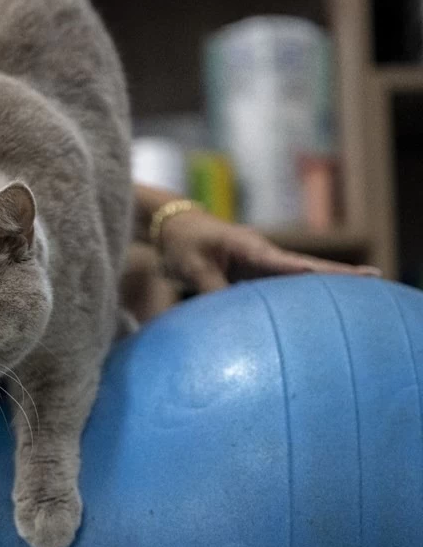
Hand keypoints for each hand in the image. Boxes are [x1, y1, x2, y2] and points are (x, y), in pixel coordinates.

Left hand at [158, 207, 380, 292]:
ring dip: (324, 283)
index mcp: (249, 247)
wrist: (173, 229)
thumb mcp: (191, 267)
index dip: (309, 272)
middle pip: (304, 266)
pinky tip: (317, 307)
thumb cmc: (182, 243)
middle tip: (372, 276)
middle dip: (336, 273)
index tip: (336, 276)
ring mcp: (259, 265)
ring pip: (296, 276)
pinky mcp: (252, 275)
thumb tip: (230, 317)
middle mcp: (260, 255)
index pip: (284, 262)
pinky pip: (279, 287)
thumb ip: (212, 289)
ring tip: (359, 292)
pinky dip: (300, 294)